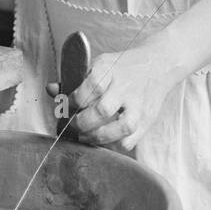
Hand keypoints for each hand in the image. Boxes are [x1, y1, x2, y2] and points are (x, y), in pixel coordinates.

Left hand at [46, 42, 179, 150]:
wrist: (159, 64)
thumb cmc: (122, 66)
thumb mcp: (99, 65)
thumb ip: (74, 79)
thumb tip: (51, 90)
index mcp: (110, 69)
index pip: (91, 87)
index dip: (74, 101)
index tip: (66, 107)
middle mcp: (126, 87)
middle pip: (103, 110)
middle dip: (82, 123)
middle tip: (73, 126)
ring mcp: (139, 105)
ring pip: (121, 128)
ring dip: (98, 137)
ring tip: (85, 137)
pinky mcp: (147, 120)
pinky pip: (130, 141)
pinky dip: (114, 145)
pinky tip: (103, 140)